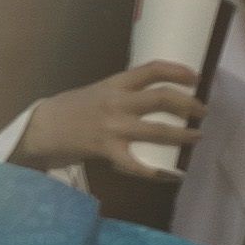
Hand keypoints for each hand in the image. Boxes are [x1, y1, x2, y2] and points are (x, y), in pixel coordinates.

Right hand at [23, 61, 205, 182]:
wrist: (40, 128)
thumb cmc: (71, 108)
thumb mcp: (98, 90)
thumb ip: (123, 91)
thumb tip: (154, 93)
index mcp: (115, 83)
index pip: (152, 70)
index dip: (178, 70)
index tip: (196, 76)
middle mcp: (117, 102)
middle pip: (162, 98)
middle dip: (189, 104)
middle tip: (203, 110)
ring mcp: (113, 128)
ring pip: (157, 130)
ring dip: (183, 135)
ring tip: (198, 136)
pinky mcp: (107, 151)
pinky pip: (137, 164)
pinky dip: (158, 172)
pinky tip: (173, 174)